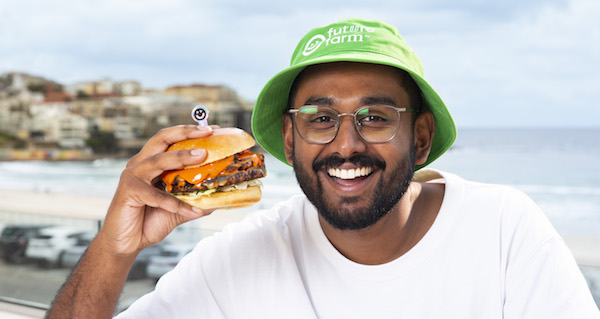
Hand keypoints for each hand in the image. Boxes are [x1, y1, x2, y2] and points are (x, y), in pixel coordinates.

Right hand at [97, 125, 215, 256]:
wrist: (127, 243)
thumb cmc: (150, 220)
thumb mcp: (179, 208)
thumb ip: (196, 199)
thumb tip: (222, 196)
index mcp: (152, 162)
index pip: (171, 139)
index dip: (191, 131)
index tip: (214, 129)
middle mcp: (140, 164)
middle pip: (162, 138)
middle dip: (186, 132)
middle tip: (208, 132)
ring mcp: (132, 176)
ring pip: (158, 160)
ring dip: (181, 156)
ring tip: (203, 155)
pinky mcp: (128, 192)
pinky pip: (155, 195)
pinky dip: (175, 203)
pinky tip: (193, 211)